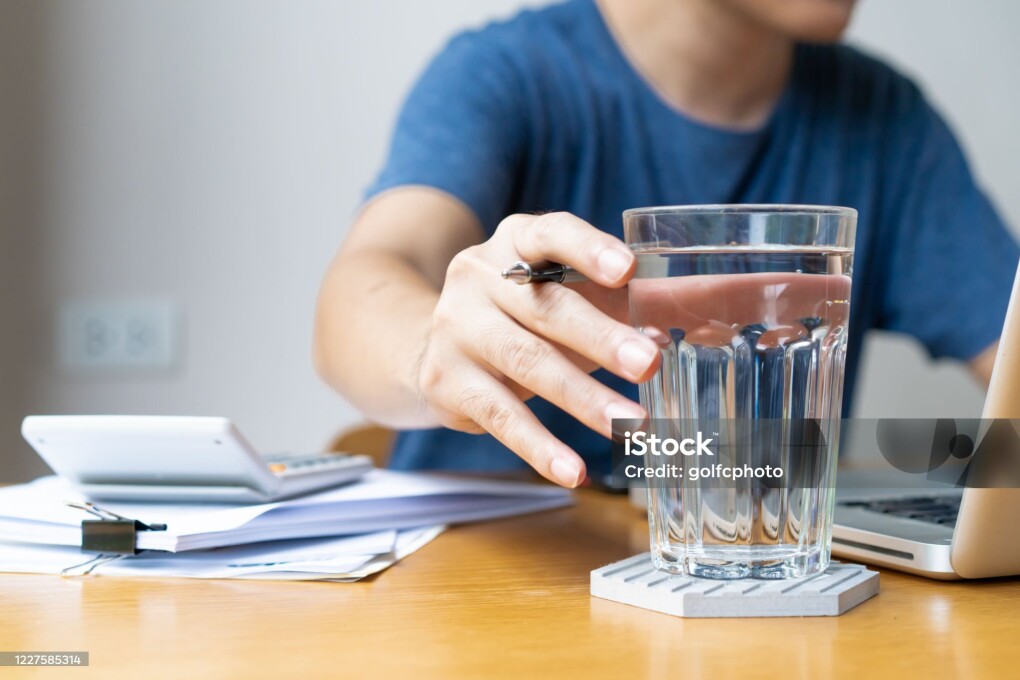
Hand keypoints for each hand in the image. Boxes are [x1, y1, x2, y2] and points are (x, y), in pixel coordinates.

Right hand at [416, 212, 659, 486]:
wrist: (439, 343)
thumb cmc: (531, 312)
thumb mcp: (580, 293)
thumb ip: (648, 296)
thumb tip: (742, 298)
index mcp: (516, 241)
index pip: (551, 233)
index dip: (587, 249)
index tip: (627, 270)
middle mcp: (478, 276)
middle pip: (545, 307)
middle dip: (598, 338)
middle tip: (648, 364)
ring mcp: (457, 328)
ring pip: (526, 363)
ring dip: (581, 397)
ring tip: (631, 426)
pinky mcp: (445, 380)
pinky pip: (499, 416)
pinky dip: (539, 446)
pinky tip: (573, 471)